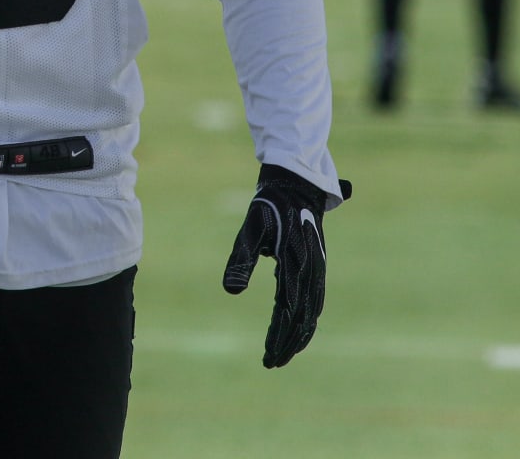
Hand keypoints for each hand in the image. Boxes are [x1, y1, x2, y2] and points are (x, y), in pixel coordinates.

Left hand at [222, 165, 350, 367]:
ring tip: (282, 354)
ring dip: (299, 335)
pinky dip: (308, 320)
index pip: (287, 311)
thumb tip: (230, 291)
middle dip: (288, 343)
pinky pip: (315, 300)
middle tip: (271, 363)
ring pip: (312, 312)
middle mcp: (312, 270)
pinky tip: (297, 330)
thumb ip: (241, 259)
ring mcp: (317, 268)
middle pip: (303, 318)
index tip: (266, 357)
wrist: (296, 183)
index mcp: (296, 264)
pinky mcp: (317, 265)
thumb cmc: (268, 205)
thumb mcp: (250, 228)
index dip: (278, 336)